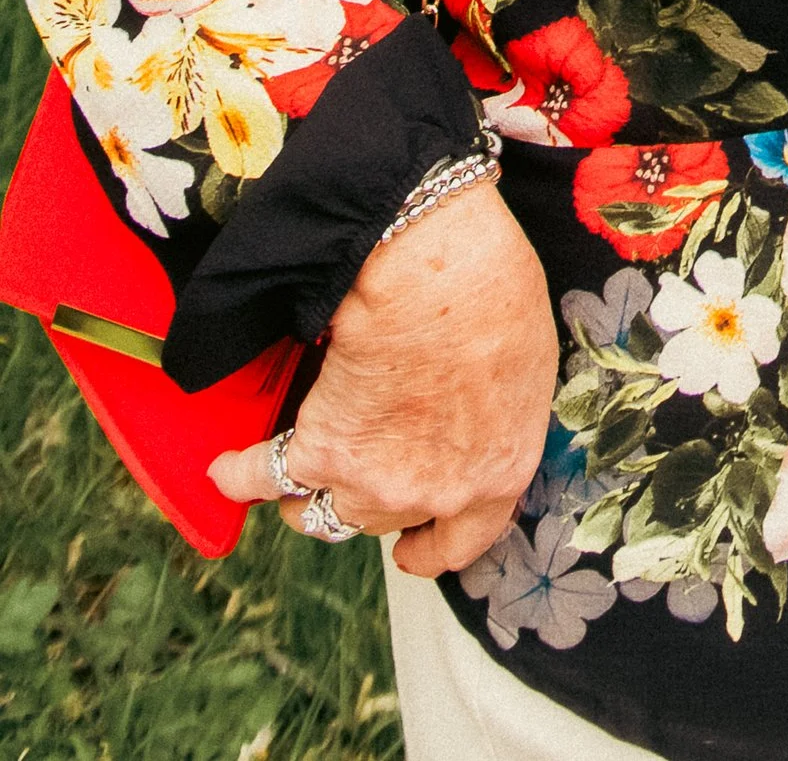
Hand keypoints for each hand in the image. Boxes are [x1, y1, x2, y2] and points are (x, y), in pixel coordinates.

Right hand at [209, 179, 559, 575]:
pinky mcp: (320, 454)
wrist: (433, 275)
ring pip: (321, 510)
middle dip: (365, 502)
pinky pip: (267, 478)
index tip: (410, 550)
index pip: (463, 541)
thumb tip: (477, 403)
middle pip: (382, 520)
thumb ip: (496, 404)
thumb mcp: (522, 358)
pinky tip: (227, 469)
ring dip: (303, 494)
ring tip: (286, 473)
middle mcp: (433, 494)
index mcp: (497, 471)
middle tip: (350, 481)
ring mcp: (373, 483)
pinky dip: (241, 475)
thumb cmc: (492, 294)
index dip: (431, 548)